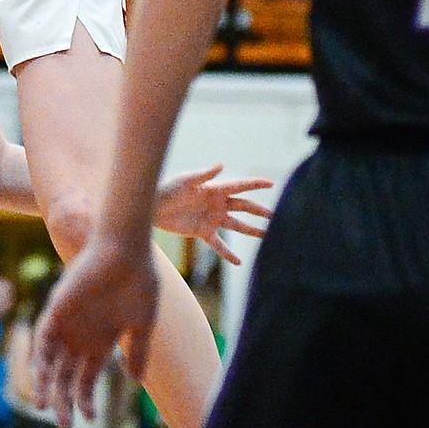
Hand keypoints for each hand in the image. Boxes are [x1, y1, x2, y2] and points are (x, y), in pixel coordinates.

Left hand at [33, 235, 158, 427]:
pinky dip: (39, 356)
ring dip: (46, 384)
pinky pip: (42, 336)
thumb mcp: (143, 323)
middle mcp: (81, 334)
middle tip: (63, 424)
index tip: (91, 419)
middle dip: (64, 400)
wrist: (129, 249)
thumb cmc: (140, 280)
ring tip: (45, 407)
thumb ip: (139, 351)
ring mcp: (68, 322)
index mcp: (102, 340)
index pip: (86, 377)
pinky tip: (42, 375)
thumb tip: (136, 382)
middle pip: (66, 375)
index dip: (86, 399)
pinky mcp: (57, 307)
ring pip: (50, 360)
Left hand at [154, 165, 272, 264]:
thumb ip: (204, 175)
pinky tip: (239, 262)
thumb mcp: (186, 181)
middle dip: (259, 211)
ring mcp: (211, 218)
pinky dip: (228, 253)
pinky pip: (219, 245)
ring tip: (266, 236)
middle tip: (276, 215)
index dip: (255, 184)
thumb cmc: (167, 189)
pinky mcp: (202, 232)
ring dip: (251, 230)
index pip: (240, 186)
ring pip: (236, 225)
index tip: (272, 184)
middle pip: (243, 207)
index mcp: (214, 188)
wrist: (152, 208)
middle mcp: (216, 203)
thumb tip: (221, 165)